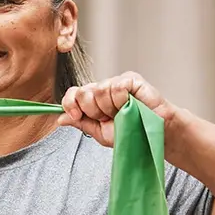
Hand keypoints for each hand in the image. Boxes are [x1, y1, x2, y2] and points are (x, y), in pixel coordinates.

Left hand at [58, 71, 179, 146]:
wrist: (154, 134)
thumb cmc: (131, 133)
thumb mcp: (100, 133)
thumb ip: (80, 123)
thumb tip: (60, 118)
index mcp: (92, 101)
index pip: (73, 94)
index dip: (70, 104)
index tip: (77, 115)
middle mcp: (102, 89)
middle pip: (82, 91)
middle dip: (92, 110)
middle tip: (108, 118)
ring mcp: (116, 82)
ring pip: (99, 89)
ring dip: (109, 107)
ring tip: (122, 113)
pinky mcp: (131, 79)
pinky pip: (116, 86)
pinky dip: (121, 100)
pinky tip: (130, 105)